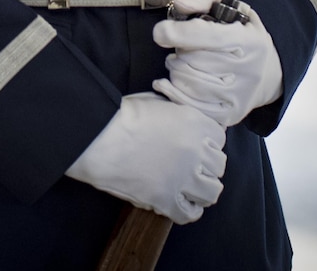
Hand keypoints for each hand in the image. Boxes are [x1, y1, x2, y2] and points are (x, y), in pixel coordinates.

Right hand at [65, 92, 226, 223]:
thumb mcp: (157, 102)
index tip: (199, 144)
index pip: (219, 138)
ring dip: (203, 189)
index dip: (208, 142)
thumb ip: (176, 113)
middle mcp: (196, 152)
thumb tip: (180, 122)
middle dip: (208, 165)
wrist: (97, 138)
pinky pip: (189, 213)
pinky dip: (189, 210)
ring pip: (211, 192)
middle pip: (218, 165)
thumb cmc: (120, 115)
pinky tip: (182, 204)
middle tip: (194, 166)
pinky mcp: (166, 200)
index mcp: (195, 123)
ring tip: (192, 187)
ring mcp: (183, 178)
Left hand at [152, 0, 283, 126]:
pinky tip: (172, 81)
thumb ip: (202, 1)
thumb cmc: (242, 36)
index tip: (160, 32)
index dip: (180, 33)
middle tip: (182, 48)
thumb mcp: (231, 10)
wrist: (269, 75)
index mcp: (249, 42)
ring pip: (188, 83)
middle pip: (194, 60)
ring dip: (176, 70)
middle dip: (179, 51)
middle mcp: (248, 71)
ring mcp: (239, 96)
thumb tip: (179, 6)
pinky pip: (190, 105)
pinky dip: (173, 91)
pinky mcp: (228, 115)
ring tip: (182, 62)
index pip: (210, 37)